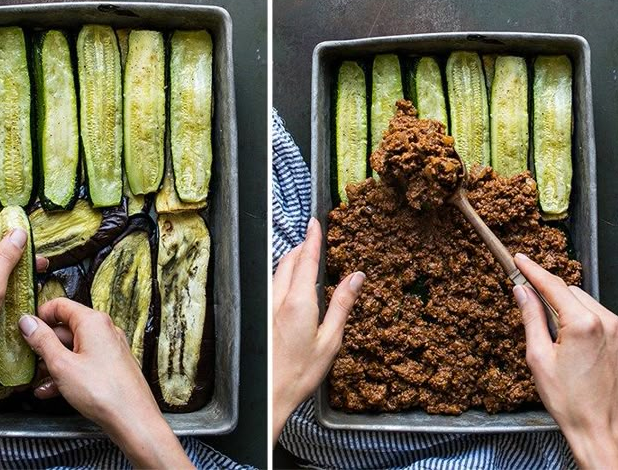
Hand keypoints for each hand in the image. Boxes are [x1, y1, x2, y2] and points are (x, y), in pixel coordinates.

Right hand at [18, 298, 190, 468]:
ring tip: (36, 379)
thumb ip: (42, 341)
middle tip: (27, 358)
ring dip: (53, 362)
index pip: (60, 305)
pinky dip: (67, 372)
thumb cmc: (102, 390)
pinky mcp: (110, 365)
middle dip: (45, 344)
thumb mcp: (62, 364)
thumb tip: (28, 322)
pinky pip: (84, 362)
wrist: (131, 417)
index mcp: (93, 321)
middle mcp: (103, 329)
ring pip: (74, 348)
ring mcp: (108, 348)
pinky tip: (51, 390)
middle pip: (66, 328)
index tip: (25, 329)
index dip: (40, 315)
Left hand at [272, 217, 364, 441]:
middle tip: (314, 240)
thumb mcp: (331, 341)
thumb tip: (356, 277)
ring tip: (305, 259)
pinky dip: (283, 275)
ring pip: (277, 271)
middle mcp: (278, 298)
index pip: (306, 259)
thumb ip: (342, 305)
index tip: (314, 221)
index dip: (311, 238)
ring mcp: (266, 305)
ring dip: (291, 260)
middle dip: (301, 247)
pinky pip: (271, 285)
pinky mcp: (260, 315)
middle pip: (288, 260)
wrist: (267, 395)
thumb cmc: (301, 373)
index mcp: (298, 301)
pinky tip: (290, 285)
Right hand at [513, 253, 617, 468]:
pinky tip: (574, 343)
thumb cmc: (569, 401)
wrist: (600, 430)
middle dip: (550, 295)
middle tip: (532, 308)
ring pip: (584, 302)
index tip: (520, 259)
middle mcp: (606, 321)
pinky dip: (584, 320)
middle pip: (569, 291)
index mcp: (583, 324)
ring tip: (557, 337)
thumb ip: (531, 317)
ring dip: (568, 308)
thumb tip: (522, 291)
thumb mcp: (538, 357)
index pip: (553, 285)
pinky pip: (598, 316)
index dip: (533, 270)